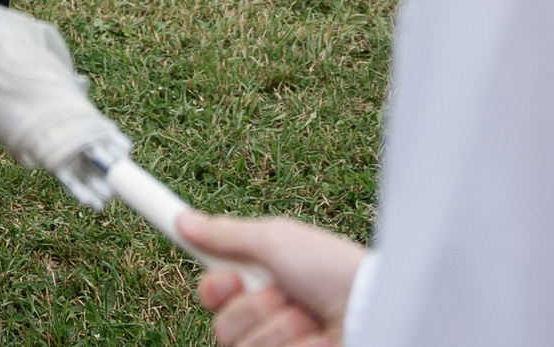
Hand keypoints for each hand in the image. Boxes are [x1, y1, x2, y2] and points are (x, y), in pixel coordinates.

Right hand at [182, 214, 365, 346]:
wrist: (370, 307)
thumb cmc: (330, 268)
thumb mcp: (275, 240)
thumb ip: (226, 234)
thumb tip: (183, 220)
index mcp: (256, 282)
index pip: (211, 295)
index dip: (213, 290)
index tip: (229, 281)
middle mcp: (264, 317)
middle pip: (222, 326)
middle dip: (254, 308)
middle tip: (283, 293)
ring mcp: (277, 344)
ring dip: (280, 327)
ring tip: (310, 316)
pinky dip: (295, 346)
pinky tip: (318, 338)